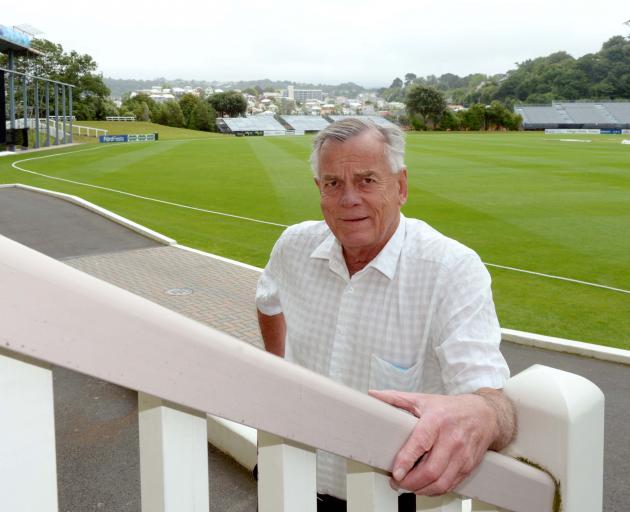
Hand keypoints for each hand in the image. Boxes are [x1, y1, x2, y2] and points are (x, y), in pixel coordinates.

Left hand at [368, 389, 506, 495]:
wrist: (484, 415)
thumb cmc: (451, 408)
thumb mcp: (422, 400)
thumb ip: (396, 398)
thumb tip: (373, 395)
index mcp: (437, 421)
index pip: (420, 444)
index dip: (406, 461)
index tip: (395, 472)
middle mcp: (451, 439)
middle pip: (431, 470)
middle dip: (410, 482)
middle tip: (397, 482)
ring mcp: (462, 455)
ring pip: (441, 482)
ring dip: (422, 490)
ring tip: (408, 487)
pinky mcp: (468, 466)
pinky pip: (451, 485)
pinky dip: (435, 490)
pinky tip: (424, 487)